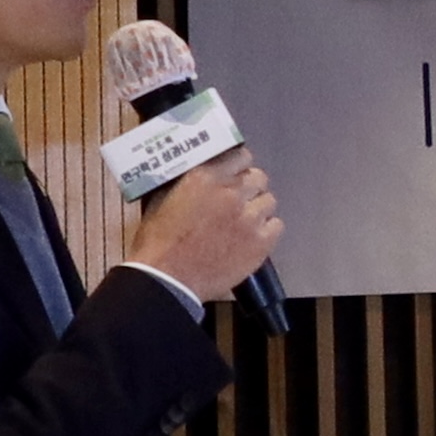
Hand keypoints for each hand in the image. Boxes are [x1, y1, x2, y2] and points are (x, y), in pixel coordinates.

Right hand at [126, 149, 280, 302]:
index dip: (239, 166)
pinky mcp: (262, 242)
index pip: (241, 156)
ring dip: (257, 209)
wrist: (167, 279)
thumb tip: (203, 173)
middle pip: (258, 178)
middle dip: (249, 187)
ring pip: (269, 201)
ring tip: (243, 222)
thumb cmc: (158, 242)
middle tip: (238, 201)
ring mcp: (250, 218)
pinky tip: (252, 238)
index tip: (235, 174)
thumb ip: (187, 182)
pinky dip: (267, 230)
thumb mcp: (163, 199)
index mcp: (206, 177)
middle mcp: (232, 193)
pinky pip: (277, 226)